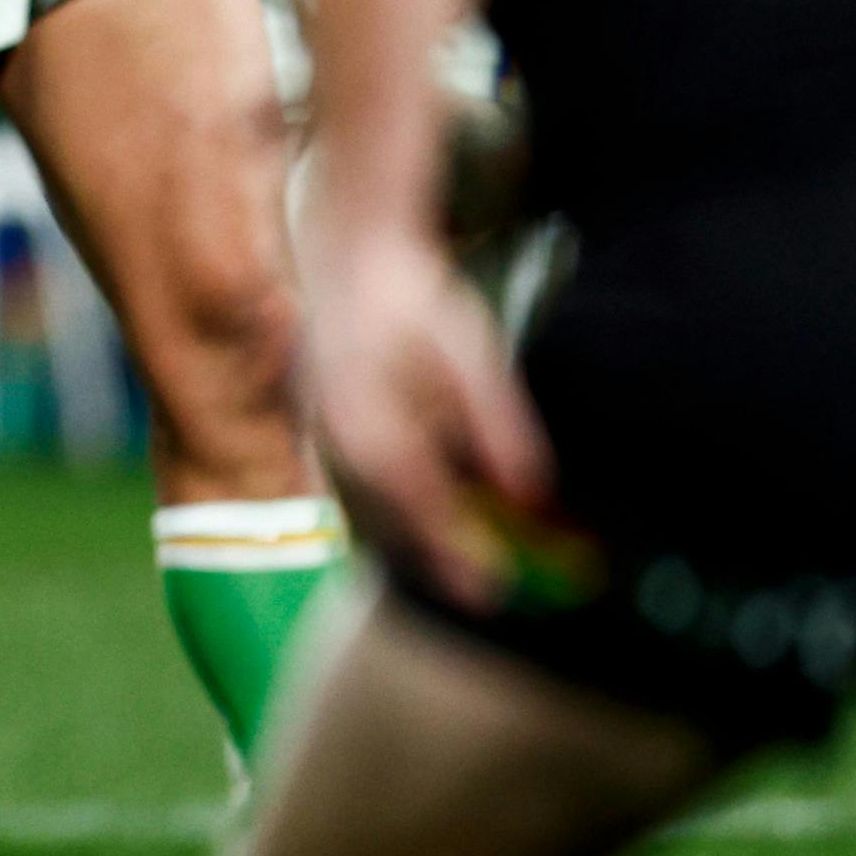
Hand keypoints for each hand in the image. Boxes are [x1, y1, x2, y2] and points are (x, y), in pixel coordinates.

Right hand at [298, 219, 553, 611]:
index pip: (420, 510)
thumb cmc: (411, 300)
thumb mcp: (469, 353)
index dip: (458, 556)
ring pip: (370, 513)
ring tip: (460, 575)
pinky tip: (422, 526)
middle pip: (390, 526)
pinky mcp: (323, 434)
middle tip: (485, 597)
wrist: (346, 258)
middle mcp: (339, 445)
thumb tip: (532, 493)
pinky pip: (358, 491)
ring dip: (414, 546)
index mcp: (373, 427)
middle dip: (436, 565)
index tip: (495, 592)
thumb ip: (499, 425)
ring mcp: (324, 440)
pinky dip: (393, 516)